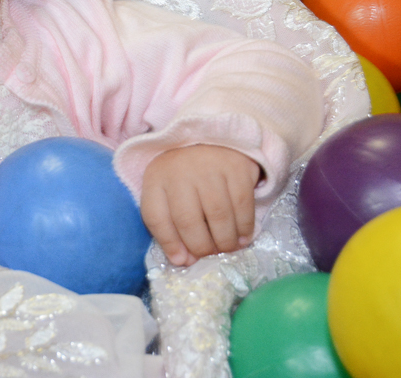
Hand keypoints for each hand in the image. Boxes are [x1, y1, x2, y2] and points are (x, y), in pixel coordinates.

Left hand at [139, 145, 261, 266]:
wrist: (210, 139)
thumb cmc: (185, 175)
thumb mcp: (166, 193)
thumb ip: (168, 227)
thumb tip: (183, 261)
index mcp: (156, 178)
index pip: (156, 217)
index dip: (169, 244)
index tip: (183, 261)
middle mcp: (180, 171)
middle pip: (188, 221)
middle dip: (202, 247)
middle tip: (210, 255)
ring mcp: (209, 167)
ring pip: (218, 216)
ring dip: (225, 241)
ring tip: (227, 249)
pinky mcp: (236, 168)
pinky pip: (242, 206)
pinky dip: (244, 228)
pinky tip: (242, 238)